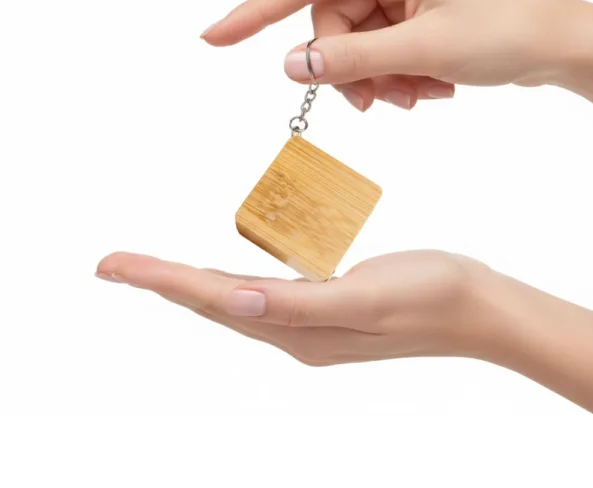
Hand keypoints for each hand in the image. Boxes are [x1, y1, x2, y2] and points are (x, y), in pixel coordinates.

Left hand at [96, 249, 592, 413]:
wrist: (475, 307)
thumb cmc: (428, 296)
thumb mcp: (363, 297)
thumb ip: (297, 303)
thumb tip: (234, 302)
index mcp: (297, 329)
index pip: (211, 300)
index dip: (159, 280)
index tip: (112, 265)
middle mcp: (294, 330)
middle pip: (211, 303)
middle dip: (161, 282)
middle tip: (117, 265)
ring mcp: (309, 321)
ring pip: (233, 301)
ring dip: (190, 284)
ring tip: (155, 270)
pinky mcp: (326, 305)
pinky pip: (264, 294)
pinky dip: (231, 282)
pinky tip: (225, 274)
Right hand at [201, 0, 592, 109]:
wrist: (558, 43)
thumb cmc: (506, 30)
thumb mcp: (422, 50)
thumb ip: (351, 58)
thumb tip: (292, 65)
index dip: (254, 13)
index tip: (215, 36)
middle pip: (331, 25)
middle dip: (349, 71)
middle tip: (379, 102)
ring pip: (354, 46)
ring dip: (377, 80)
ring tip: (416, 94)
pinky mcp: (411, 15)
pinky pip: (378, 52)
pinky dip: (395, 78)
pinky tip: (428, 86)